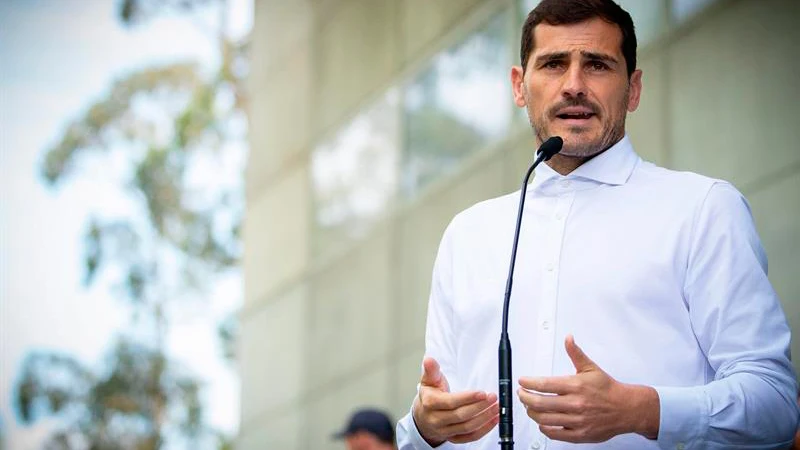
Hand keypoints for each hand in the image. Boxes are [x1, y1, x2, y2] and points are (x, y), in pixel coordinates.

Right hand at [412, 357, 498, 445]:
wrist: (423, 416)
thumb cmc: (430, 396)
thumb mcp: (428, 381)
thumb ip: (432, 370)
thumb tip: (429, 360)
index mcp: (430, 403)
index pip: (451, 402)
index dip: (468, 398)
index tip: (482, 393)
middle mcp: (436, 419)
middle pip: (461, 416)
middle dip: (480, 407)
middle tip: (493, 397)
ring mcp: (444, 431)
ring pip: (467, 427)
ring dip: (484, 418)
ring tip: (496, 408)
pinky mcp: (453, 438)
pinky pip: (470, 437)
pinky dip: (483, 430)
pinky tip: (493, 420)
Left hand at [517, 335, 658, 442]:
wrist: (627, 408)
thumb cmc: (608, 389)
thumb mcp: (591, 368)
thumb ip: (576, 353)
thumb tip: (568, 338)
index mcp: (576, 386)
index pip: (544, 384)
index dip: (529, 383)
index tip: (522, 381)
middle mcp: (575, 404)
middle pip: (540, 403)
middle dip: (525, 398)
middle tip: (522, 394)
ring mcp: (577, 421)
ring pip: (545, 419)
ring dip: (532, 412)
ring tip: (529, 406)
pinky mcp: (580, 434)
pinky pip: (555, 434)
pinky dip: (544, 428)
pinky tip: (542, 421)